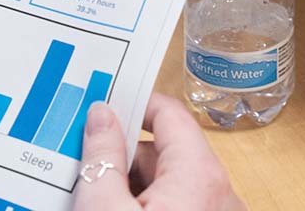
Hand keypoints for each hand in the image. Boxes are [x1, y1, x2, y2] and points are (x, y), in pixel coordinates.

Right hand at [73, 94, 245, 210]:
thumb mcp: (103, 207)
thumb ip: (102, 155)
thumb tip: (101, 114)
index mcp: (201, 176)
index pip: (169, 113)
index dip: (133, 104)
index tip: (101, 105)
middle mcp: (221, 196)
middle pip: (166, 152)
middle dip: (124, 154)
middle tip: (84, 160)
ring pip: (170, 185)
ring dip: (133, 185)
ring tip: (92, 197)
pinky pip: (178, 207)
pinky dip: (148, 207)